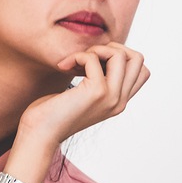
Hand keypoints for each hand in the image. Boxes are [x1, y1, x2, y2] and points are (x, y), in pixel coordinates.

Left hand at [16, 43, 148, 152]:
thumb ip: (100, 78)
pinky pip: (92, 58)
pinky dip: (77, 56)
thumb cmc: (54, 113)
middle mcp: (120, 102)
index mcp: (119, 102)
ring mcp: (111, 97)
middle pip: (138, 59)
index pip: (141, 71)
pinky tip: (64, 66)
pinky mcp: (96, 92)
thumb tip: (104, 51)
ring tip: (76, 61)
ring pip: (121, 55)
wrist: (40, 134)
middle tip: (89, 57)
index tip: (96, 62)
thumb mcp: (85, 94)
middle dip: (113, 48)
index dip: (121, 57)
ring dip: (95, 50)